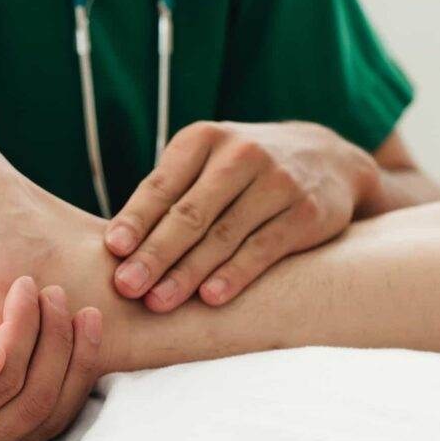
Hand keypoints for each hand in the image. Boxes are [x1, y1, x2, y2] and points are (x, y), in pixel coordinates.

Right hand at [0, 276, 101, 440]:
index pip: (0, 380)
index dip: (23, 329)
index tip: (25, 284)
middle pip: (33, 401)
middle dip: (55, 342)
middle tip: (56, 292)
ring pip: (50, 418)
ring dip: (75, 363)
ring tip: (84, 314)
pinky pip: (48, 425)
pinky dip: (70, 383)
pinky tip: (80, 344)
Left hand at [104, 121, 379, 310]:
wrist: (326, 158)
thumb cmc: (240, 171)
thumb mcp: (205, 164)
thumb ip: (168, 195)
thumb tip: (117, 247)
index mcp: (203, 139)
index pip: (162, 184)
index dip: (136, 218)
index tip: (113, 249)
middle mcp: (241, 154)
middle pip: (190, 212)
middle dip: (155, 253)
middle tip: (126, 286)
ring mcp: (277, 182)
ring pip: (223, 235)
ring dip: (187, 273)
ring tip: (158, 301)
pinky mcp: (306, 213)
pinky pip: (263, 248)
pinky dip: (235, 275)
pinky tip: (210, 298)